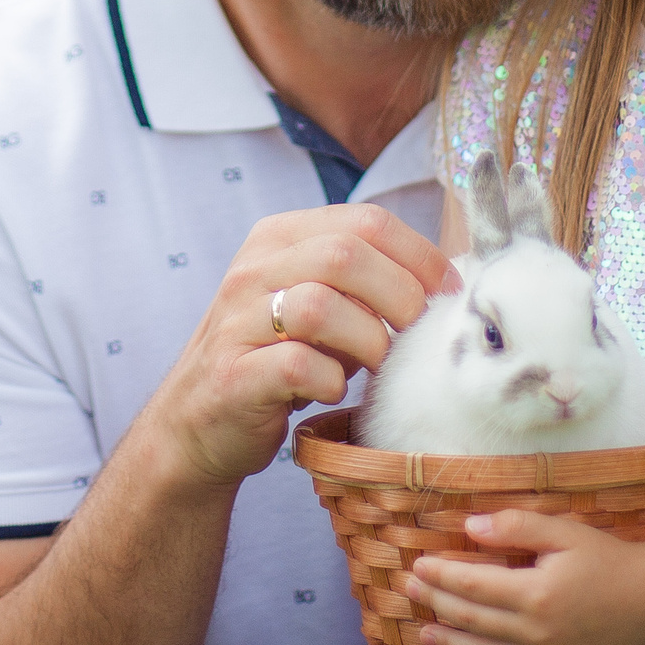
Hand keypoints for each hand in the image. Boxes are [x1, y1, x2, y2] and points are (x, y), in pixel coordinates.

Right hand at [142, 202, 454, 489]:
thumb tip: (446, 284)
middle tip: (416, 335)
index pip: (367, 221)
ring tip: (376, 365)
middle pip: (345, 255)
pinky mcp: (233, 374)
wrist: (198, 424)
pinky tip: (334, 389)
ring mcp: (236, 321)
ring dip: (367, 341)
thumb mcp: (319, 306)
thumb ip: (365, 284)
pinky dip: (331, 380)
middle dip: (399, 296)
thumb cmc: (279, 361)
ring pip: (319, 306)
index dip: (420, 256)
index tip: (445, 295)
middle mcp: (253, 268)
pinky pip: (296, 365)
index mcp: (280, 237)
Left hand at [401, 511, 644, 644]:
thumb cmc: (607, 559)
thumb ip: (516, 526)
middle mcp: (538, 634)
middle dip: (436, 605)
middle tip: (410, 592)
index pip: (472, 585)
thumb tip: (469, 527)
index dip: (440, 575)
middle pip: (472, 622)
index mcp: (536, 593)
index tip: (417, 566)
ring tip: (424, 635)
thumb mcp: (564, 530)